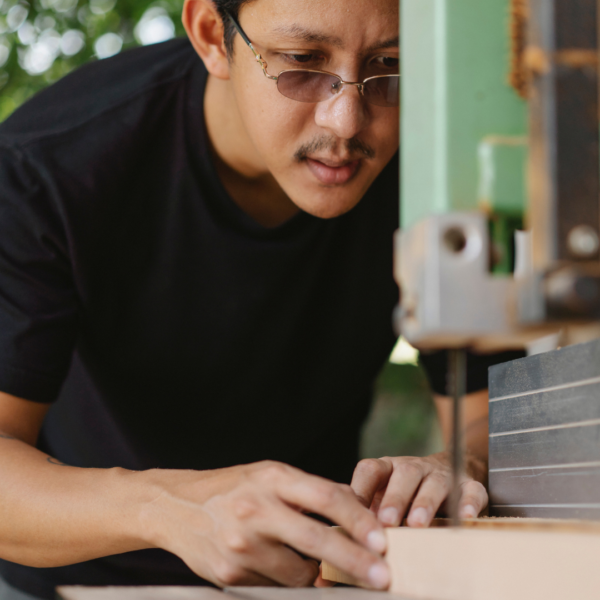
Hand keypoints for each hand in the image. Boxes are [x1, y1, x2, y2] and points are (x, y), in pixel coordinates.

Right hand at [138, 461, 389, 588]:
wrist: (176, 507)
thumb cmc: (234, 487)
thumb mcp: (271, 475)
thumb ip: (311, 492)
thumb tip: (359, 509)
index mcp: (272, 478)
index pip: (326, 498)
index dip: (358, 520)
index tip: (382, 540)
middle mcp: (256, 509)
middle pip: (317, 540)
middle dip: (355, 562)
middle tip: (382, 577)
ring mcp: (242, 544)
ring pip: (299, 573)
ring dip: (317, 574)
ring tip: (317, 564)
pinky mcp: (230, 574)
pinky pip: (274, 587)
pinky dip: (287, 581)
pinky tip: (280, 567)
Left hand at [350, 452, 487, 527]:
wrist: (450, 470)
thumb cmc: (407, 492)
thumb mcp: (384, 496)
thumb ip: (366, 513)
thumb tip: (339, 547)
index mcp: (389, 469)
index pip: (371, 469)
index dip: (361, 489)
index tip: (351, 512)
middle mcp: (414, 468)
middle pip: (404, 475)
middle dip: (394, 498)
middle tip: (386, 521)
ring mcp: (442, 475)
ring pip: (434, 483)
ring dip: (425, 503)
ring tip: (417, 523)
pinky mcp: (469, 485)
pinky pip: (471, 491)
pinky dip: (468, 503)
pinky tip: (463, 517)